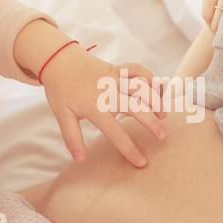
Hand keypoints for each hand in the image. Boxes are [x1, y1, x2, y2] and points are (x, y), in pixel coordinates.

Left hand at [40, 44, 165, 167]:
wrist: (58, 59)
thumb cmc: (61, 90)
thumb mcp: (62, 115)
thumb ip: (72, 138)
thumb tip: (80, 159)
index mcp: (95, 107)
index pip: (115, 132)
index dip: (129, 149)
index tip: (141, 162)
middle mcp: (109, 92)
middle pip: (136, 108)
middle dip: (151, 123)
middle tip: (162, 137)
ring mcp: (115, 78)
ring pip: (141, 87)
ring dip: (155, 100)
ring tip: (163, 115)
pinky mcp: (118, 68)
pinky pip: (138, 70)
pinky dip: (150, 77)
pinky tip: (157, 89)